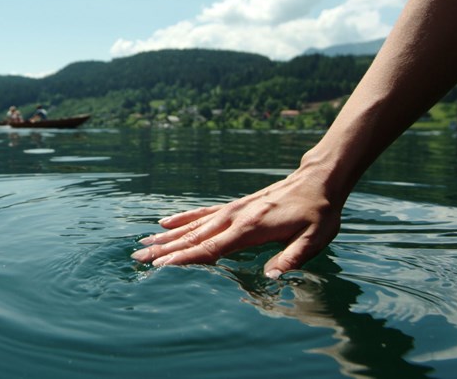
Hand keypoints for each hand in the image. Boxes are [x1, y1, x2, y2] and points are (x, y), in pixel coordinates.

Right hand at [131, 169, 343, 277]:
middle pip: (193, 236)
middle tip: (139, 257)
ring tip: (144, 242)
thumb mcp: (313, 239)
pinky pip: (202, 212)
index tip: (161, 267)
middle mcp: (234, 217)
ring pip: (192, 225)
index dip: (185, 259)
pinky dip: (182, 218)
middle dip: (164, 249)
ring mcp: (231, 210)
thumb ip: (292, 259)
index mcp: (250, 229)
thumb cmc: (317, 213)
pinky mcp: (234, 206)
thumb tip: (270, 277)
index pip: (210, 249)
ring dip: (167, 235)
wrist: (317, 180)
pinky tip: (166, 221)